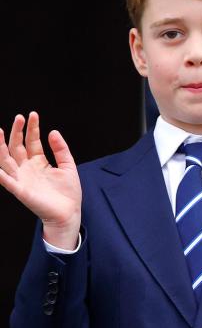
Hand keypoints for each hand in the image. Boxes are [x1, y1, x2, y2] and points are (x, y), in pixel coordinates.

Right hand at [0, 112, 80, 248]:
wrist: (68, 213)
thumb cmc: (67, 192)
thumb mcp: (68, 166)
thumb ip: (61, 149)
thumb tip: (53, 131)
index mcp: (39, 162)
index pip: (32, 141)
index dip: (32, 128)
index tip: (33, 115)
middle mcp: (27, 168)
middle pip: (18, 147)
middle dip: (17, 132)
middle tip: (19, 117)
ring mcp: (22, 178)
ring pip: (6, 160)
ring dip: (1, 147)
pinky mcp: (21, 191)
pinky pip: (7, 181)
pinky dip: (0, 175)